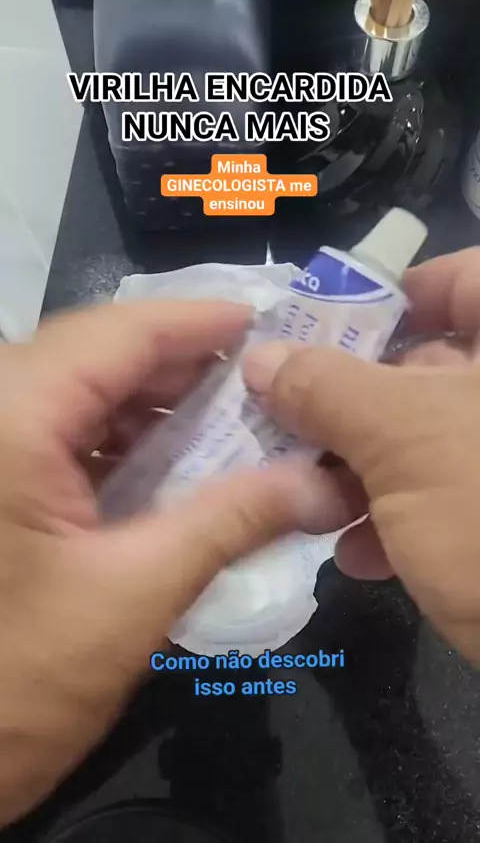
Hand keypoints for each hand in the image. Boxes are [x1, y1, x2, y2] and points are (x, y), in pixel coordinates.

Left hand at [0, 300, 325, 825]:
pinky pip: (56, 436)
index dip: (194, 322)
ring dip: (151, 408)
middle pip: (96, 358)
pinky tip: (169, 467)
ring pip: (75, 395)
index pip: (115, 334)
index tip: (261, 321)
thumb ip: (232, 522)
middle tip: (261, 383)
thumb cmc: (19, 682)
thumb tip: (324, 486)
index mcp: (10, 419)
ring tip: (229, 424)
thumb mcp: (134, 595)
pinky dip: (117, 443)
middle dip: (181, 369)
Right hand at [244, 249, 479, 667]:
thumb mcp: (402, 438)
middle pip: (431, 367)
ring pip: (431, 439)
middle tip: (285, 422)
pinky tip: (360, 554)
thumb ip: (326, 387)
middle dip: (350, 404)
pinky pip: (451, 497)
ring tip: (308, 496)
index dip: (385, 299)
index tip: (319, 336)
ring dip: (363, 469)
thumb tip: (262, 357)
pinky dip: (404, 519)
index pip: (457, 279)